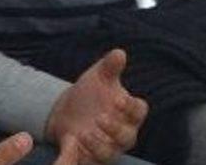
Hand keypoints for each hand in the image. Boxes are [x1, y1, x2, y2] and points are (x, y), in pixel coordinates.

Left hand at [46, 49, 147, 164]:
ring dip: (98, 145)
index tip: (118, 99)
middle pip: (127, 137)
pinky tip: (69, 147)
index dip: (130, 107)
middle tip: (101, 117)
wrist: (67, 111)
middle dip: (115, 129)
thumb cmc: (92, 93)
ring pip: (108, 154)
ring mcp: (106, 148)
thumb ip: (110, 66)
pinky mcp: (88, 158)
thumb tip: (119, 53)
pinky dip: (76, 159)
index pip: (138, 111)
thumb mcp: (98, 77)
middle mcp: (122, 133)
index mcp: (129, 112)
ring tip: (84, 133)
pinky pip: (84, 162)